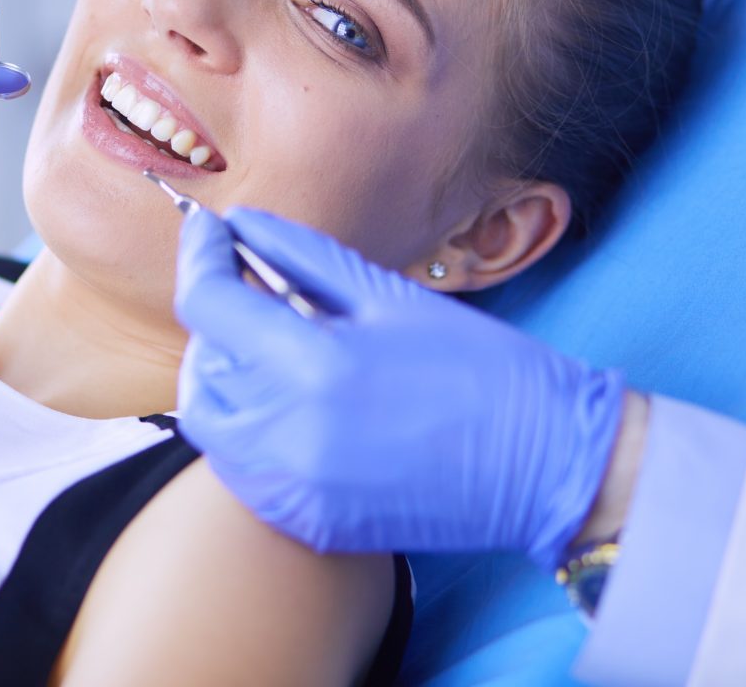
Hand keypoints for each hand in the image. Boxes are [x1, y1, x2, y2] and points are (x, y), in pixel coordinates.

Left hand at [173, 207, 626, 568]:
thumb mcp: (389, 296)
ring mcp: (292, 488)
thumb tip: (242, 224)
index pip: (209, 303)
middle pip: (202, 365)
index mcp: (314, 364)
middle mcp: (289, 433)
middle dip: (216, 321)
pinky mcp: (305, 522)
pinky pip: (240, 470)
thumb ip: (302, 256)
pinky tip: (291, 406)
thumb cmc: (480, 369)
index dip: (199, 256)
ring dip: (225, 378)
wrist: (546, 467)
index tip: (207, 232)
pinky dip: (246, 431)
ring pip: (211, 422)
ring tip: (272, 352)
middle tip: (251, 293)